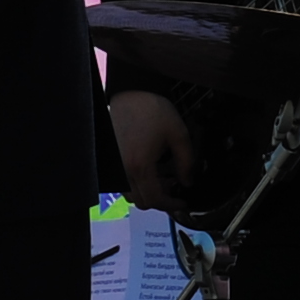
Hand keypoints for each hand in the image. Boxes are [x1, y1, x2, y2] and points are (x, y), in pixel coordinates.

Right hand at [109, 90, 196, 211]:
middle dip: (161, 200)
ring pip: (131, 194)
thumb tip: (188, 181)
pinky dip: (138, 183)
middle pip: (142, 202)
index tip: (183, 201)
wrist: (130, 94)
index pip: (155, 199)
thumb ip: (187, 162)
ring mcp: (115, 167)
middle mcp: (123, 171)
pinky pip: (124, 183)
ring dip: (148, 192)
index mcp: (140, 166)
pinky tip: (150, 168)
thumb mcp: (178, 134)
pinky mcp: (111, 161)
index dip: (171, 205)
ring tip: (164, 177)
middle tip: (175, 189)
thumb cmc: (153, 111)